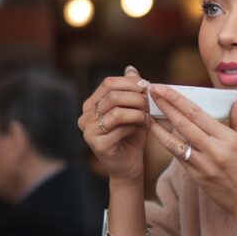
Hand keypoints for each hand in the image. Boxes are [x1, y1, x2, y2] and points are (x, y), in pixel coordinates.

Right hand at [80, 67, 149, 181]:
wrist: (129, 167)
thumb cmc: (131, 137)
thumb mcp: (132, 110)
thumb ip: (130, 91)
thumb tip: (131, 68)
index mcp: (91, 105)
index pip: (108, 84)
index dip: (128, 82)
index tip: (146, 85)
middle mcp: (85, 116)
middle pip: (112, 96)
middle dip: (136, 97)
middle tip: (151, 101)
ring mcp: (88, 130)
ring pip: (116, 111)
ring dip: (137, 110)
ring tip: (149, 114)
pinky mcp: (97, 144)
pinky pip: (119, 127)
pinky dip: (135, 125)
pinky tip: (145, 127)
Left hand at [147, 83, 236, 221]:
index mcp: (228, 139)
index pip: (197, 114)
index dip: (177, 99)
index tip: (163, 88)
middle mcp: (214, 151)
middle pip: (183, 124)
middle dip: (164, 106)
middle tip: (150, 92)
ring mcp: (204, 166)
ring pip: (175, 142)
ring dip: (159, 127)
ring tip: (146, 114)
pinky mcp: (197, 178)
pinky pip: (179, 157)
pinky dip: (169, 144)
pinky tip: (159, 134)